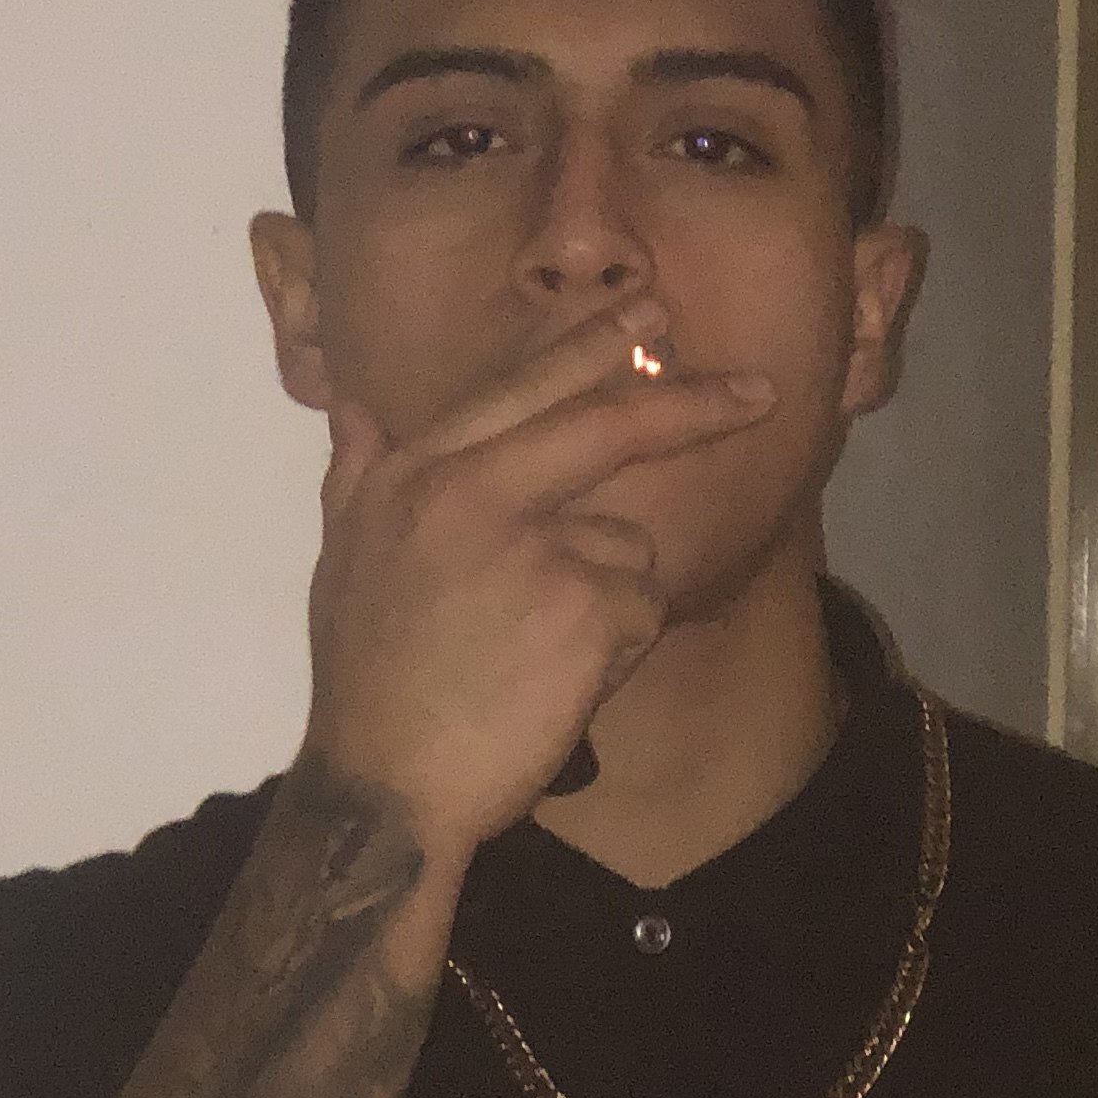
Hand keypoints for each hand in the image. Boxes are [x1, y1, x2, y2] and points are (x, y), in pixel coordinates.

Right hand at [299, 296, 771, 859]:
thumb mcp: (341, 561)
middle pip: (604, 424)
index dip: (588, 345)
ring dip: (610, 600)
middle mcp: (472, 491)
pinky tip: (559, 685)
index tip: (643, 310)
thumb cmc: (367, 684)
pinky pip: (641, 609)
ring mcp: (533, 546)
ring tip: (537, 658)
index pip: (518, 389)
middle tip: (756, 390)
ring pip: (628, 546)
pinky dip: (618, 652)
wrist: (384, 788)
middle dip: (688, 403)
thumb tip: (355, 404)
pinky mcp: (584, 606)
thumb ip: (357, 473)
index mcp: (416, 474)